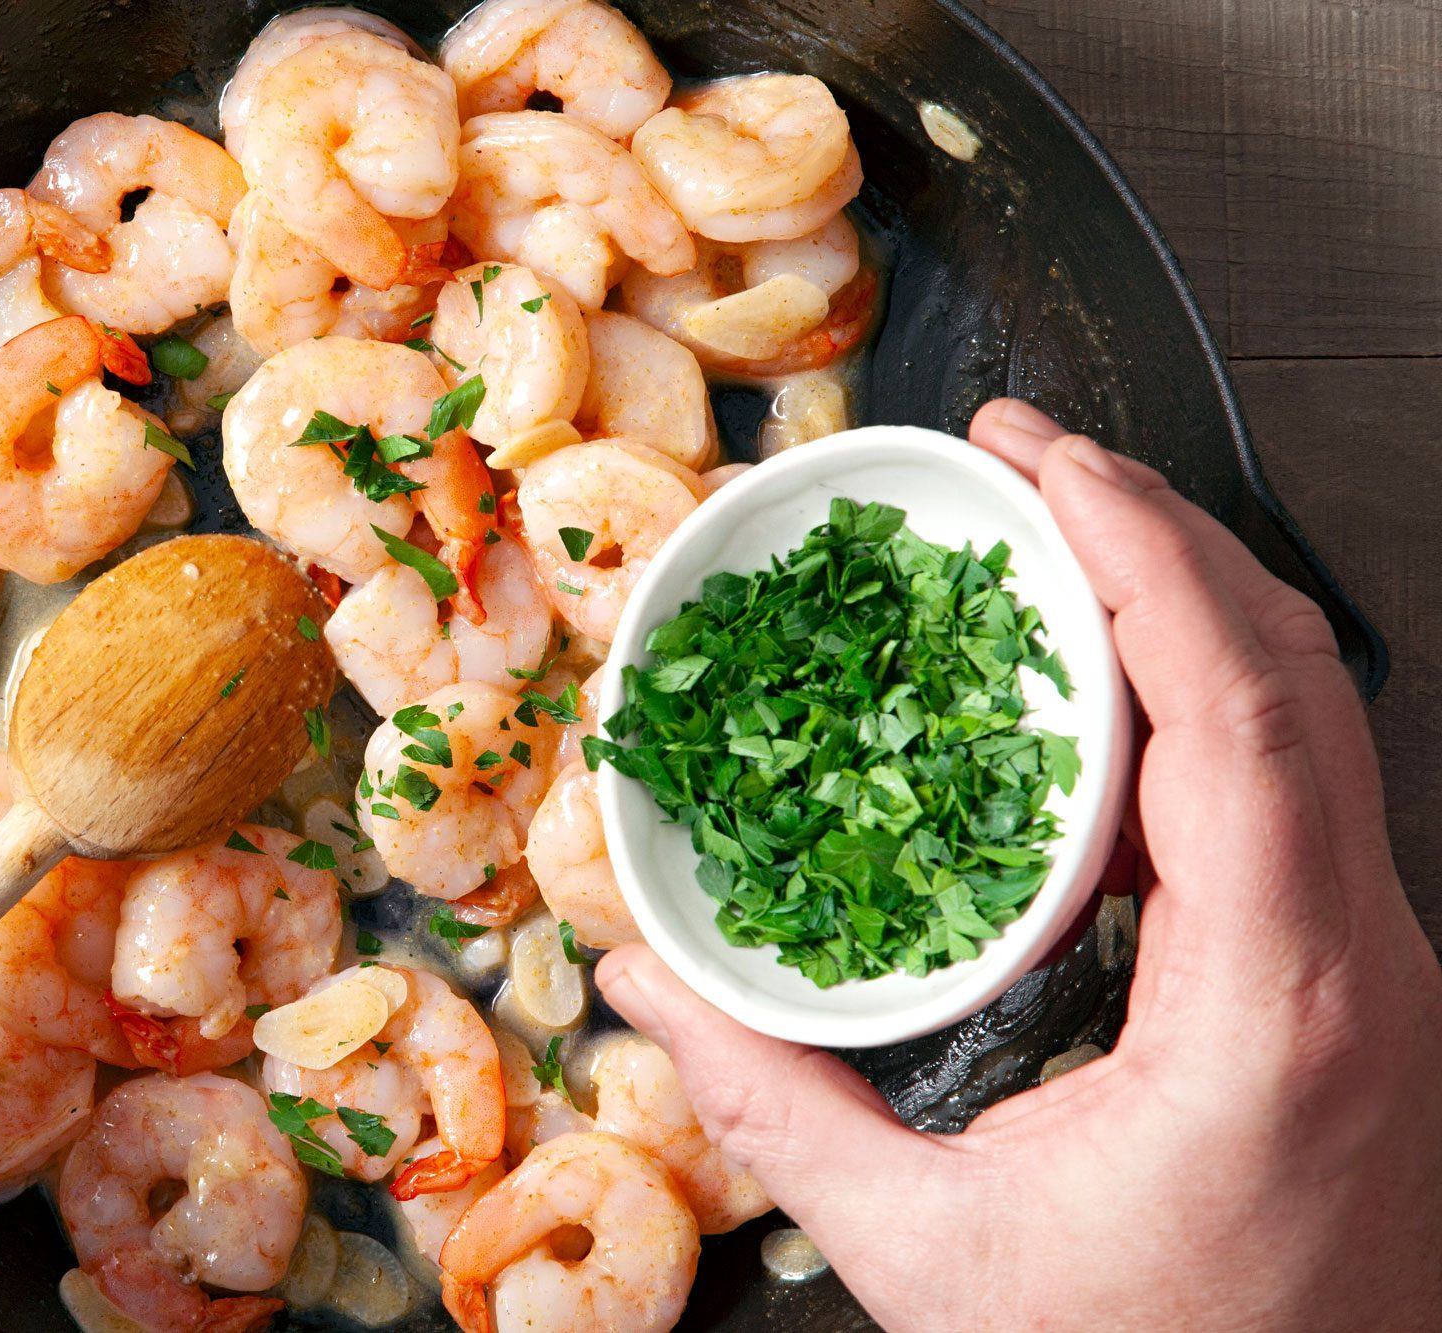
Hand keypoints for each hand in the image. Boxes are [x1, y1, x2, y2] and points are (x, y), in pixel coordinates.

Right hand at [598, 400, 1441, 1330]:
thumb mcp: (933, 1256)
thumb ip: (773, 1108)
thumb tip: (641, 985)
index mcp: (1276, 1003)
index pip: (1239, 703)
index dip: (1139, 544)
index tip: (1035, 456)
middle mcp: (1363, 961)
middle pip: (1296, 665)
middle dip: (1156, 524)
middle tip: (1021, 456)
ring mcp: (1379, 971)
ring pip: (1312, 714)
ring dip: (1183, 600)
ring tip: (1049, 538)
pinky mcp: (1357, 989)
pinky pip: (1295, 789)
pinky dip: (1196, 699)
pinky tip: (1094, 702)